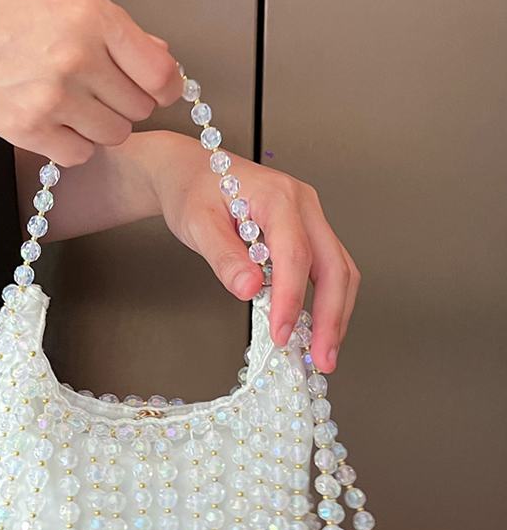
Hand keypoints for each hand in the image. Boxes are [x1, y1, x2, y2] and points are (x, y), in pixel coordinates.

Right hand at [0, 0, 182, 165]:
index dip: (164, 85)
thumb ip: (115, 30)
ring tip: (72, 103)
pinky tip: (54, 121)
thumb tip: (161, 61)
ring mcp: (52, 98)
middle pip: (138, 107)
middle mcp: (77, 57)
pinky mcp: (27, 130)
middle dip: (125, 102)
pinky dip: (73, 144)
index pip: (159, 72)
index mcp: (91, 15)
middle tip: (97, 89)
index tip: (158, 89)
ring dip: (100, 126)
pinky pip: (79, 155)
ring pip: (113, 135)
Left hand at [152, 132, 359, 372]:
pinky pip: (326, 269)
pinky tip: (313, 329)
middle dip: (331, 316)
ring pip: (339, 270)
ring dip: (334, 313)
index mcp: (278, 197)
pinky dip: (325, 302)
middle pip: (335, 266)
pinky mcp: (305, 233)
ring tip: (323, 352)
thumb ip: (224, 256)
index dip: (290, 299)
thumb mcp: (197, 223)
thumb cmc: (192, 192)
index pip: (295, 255)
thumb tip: (249, 289)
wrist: (190, 172)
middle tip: (322, 358)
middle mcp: (303, 206)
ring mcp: (309, 219)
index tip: (281, 334)